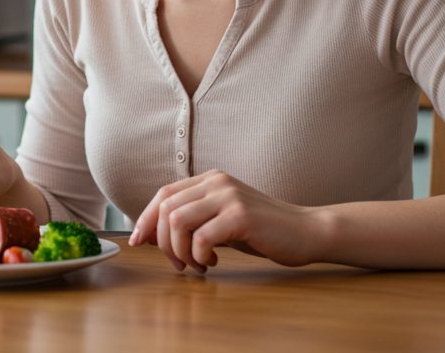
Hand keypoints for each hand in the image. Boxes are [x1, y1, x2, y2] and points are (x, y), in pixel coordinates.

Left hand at [129, 169, 323, 272]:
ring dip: (180, 251)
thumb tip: (152, 235)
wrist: (306, 231)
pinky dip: (200, 256)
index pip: (163, 194)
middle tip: (179, 264)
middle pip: (167, 208)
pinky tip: (213, 263)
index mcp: (210, 180)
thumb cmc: (263, 231)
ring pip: (178, 221)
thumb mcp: (221, 221)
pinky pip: (201, 237)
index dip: (146, 219)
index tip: (137, 242)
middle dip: (163, 242)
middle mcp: (217, 182)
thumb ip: (192, 223)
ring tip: (196, 265)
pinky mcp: (241, 216)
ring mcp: (229, 197)